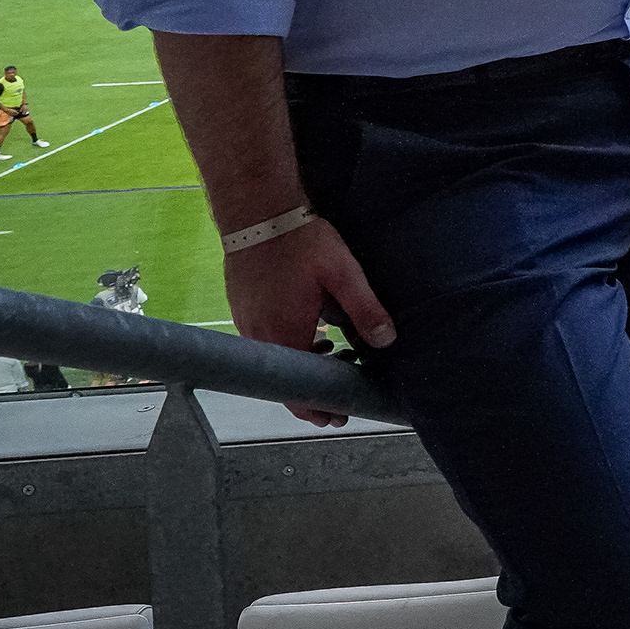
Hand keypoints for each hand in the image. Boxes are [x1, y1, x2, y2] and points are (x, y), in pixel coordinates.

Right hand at [225, 218, 393, 428]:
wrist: (257, 213)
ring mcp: (246, 324)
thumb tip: (387, 341)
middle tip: (339, 398)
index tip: (338, 415)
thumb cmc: (301, 242)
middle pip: (283, 381)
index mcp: (284, 334)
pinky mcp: (242, 309)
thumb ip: (365, 308)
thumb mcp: (343, 272)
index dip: (316, 408)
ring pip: (275, 361)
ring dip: (302, 367)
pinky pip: (266, 343)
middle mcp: (259, 337)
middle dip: (312, 393)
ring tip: (333, 360)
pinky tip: (312, 333)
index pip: (296, 390)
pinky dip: (289, 348)